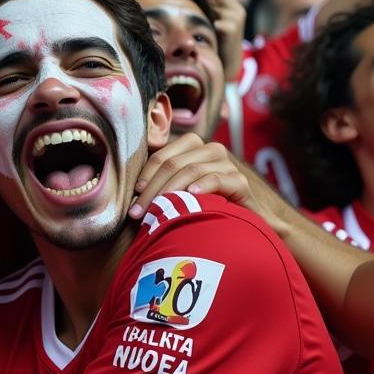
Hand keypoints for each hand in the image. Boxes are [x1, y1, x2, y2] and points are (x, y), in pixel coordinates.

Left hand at [129, 133, 250, 218]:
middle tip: (138, 212)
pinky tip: (191, 195)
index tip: (134, 196)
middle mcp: (210, 150)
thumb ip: (159, 183)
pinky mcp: (240, 181)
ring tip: (158, 209)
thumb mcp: (177, 192)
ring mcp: (227, 164)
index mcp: (192, 147)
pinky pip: (217, 179)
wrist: (236, 226)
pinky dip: (202, 186)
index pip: (162, 156)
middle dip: (152, 188)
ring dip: (170, 192)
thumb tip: (133, 190)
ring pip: (191, 170)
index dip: (145, 175)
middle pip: (173, 164)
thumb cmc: (200, 208)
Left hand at [186, 0, 246, 77]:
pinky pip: (217, 19)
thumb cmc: (214, 41)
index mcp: (232, 5)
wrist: (226, 62)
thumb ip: (205, 9)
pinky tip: (194, 18)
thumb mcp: (210, 21)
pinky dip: (206, 17)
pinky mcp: (233, 29)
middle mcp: (237, 8)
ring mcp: (237, 18)